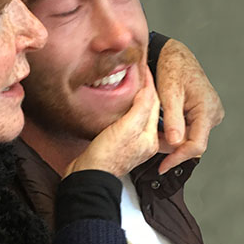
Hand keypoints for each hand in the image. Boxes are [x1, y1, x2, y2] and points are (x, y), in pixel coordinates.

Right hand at [64, 62, 159, 177]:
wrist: (89, 176)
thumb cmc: (107, 156)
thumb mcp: (127, 127)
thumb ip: (140, 109)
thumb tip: (147, 91)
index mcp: (150, 137)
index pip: (154, 102)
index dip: (149, 83)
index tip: (144, 67)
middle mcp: (144, 141)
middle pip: (148, 109)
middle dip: (146, 90)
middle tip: (140, 73)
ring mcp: (131, 143)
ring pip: (138, 115)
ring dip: (137, 99)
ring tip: (132, 84)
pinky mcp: (118, 145)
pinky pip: (127, 122)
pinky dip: (127, 110)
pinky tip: (121, 106)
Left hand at [154, 37, 223, 173]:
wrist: (175, 55)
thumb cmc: (172, 68)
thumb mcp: (169, 93)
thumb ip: (172, 119)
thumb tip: (176, 143)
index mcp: (207, 109)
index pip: (196, 144)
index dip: (178, 158)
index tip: (162, 166)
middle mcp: (213, 113)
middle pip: (194, 143)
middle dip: (174, 150)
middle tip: (154, 153)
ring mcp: (210, 114)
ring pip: (192, 138)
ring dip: (175, 141)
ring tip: (156, 136)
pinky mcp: (204, 113)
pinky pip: (191, 130)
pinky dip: (177, 133)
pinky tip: (164, 130)